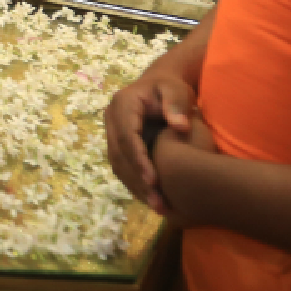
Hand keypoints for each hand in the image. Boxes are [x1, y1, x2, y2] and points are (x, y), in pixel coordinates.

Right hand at [104, 67, 197, 213]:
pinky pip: (121, 165)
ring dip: (135, 186)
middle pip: (119, 154)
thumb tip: (179, 127)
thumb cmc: (171, 87)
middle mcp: (111, 118)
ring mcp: (111, 131)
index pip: (127, 136)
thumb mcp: (177, 90)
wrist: (161, 84)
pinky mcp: (116, 142)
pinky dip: (134, 182)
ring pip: (118, 163)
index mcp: (123, 104)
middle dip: (137, 179)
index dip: (139, 160)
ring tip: (157, 205)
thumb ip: (177, 105)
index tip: (154, 181)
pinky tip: (151, 197)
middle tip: (157, 202)